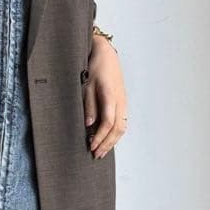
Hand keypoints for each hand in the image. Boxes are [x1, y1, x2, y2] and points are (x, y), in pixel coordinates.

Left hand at [84, 36, 127, 157]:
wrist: (106, 54)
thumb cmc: (95, 67)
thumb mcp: (86, 85)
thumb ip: (89, 105)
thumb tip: (89, 124)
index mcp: (111, 96)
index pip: (108, 123)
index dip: (100, 137)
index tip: (91, 146)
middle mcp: (120, 101)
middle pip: (117, 129)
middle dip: (107, 144)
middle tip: (96, 154)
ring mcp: (123, 102)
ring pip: (122, 127)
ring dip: (112, 141)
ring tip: (101, 151)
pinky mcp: (122, 103)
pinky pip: (122, 122)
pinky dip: (115, 134)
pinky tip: (107, 140)